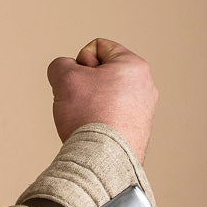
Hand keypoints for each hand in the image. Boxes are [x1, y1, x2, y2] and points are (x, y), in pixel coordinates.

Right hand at [47, 38, 157, 161]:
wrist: (102, 159)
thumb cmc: (89, 115)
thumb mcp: (64, 77)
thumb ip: (60, 64)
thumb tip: (65, 74)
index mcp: (134, 66)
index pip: (98, 47)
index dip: (80, 61)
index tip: (80, 81)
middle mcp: (145, 86)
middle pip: (102, 72)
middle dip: (85, 84)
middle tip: (80, 101)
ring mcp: (144, 110)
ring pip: (105, 95)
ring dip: (90, 103)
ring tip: (87, 119)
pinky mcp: (139, 130)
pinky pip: (111, 115)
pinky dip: (99, 120)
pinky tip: (94, 132)